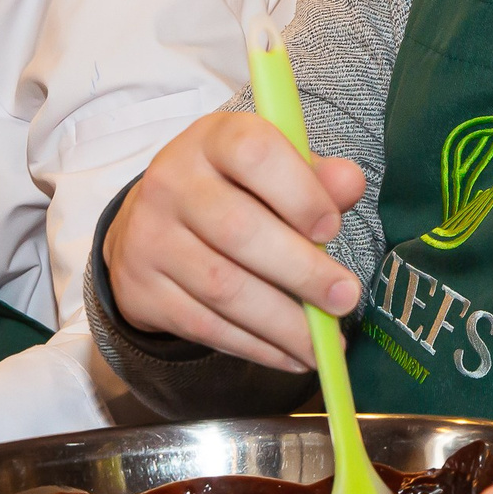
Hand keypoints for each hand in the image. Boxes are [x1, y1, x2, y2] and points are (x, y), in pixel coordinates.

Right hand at [103, 111, 364, 370]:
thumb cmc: (231, 191)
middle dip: (302, 271)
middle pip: (238, 230)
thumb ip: (315, 177)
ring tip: (326, 343)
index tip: (333, 228)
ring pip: (223, 288)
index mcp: (212, 139)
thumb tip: (350, 183)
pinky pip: (205, 326)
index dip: (298, 192)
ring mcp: (149, 238)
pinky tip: (292, 354)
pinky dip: (256, 346)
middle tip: (345, 298)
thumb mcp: (271, 169)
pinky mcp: (142, 290)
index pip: (253, 153)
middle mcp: (172, 182)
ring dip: (283, 322)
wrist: (147, 226)